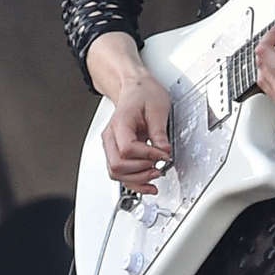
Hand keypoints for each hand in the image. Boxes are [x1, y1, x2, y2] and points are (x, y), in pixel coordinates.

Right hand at [100, 68, 170, 194]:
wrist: (135, 88)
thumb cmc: (144, 94)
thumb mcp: (157, 109)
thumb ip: (159, 132)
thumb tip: (164, 151)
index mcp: (120, 123)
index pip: (128, 149)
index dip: (147, 155)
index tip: (163, 155)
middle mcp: (111, 137)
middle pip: (118, 165)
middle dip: (141, 171)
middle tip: (159, 167)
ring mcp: (111, 146)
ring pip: (116, 173)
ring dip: (136, 179)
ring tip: (155, 175)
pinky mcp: (116, 152)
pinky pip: (120, 173)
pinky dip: (133, 182)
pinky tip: (147, 185)